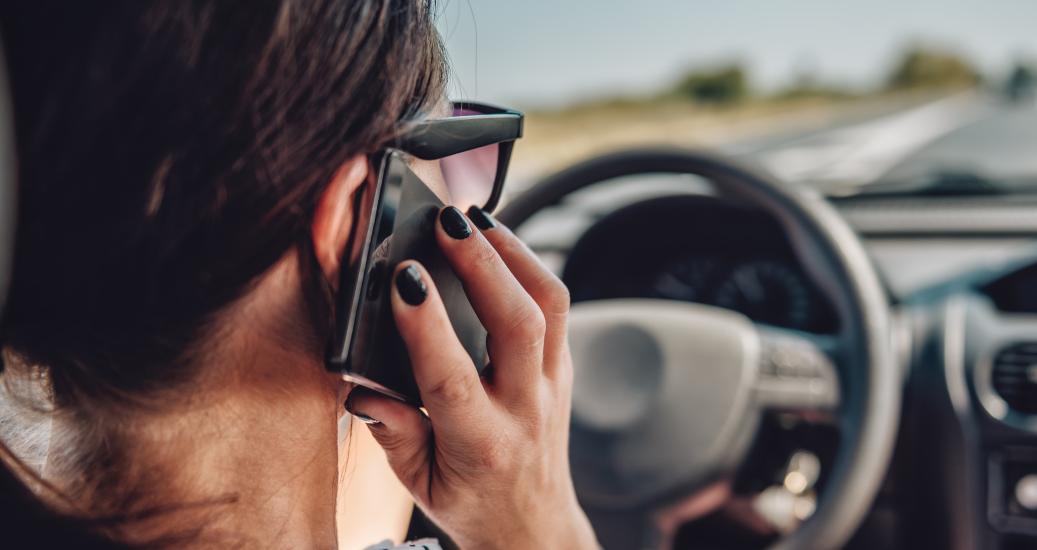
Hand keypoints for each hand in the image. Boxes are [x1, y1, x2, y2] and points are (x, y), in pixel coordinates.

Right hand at [346, 206, 597, 549]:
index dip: (426, 325)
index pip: (452, 378)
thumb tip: (362, 387)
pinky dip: (528, 265)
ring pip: (551, 305)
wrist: (533, 525)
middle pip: (519, 324)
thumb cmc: (469, 503)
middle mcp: (525, 410)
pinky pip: (557, 307)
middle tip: (448, 222)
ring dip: (514, 252)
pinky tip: (498, 241)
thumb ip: (392, 433)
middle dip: (483, 264)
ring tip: (476, 217)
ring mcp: (554, 386)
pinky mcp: (565, 368)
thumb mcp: (418, 483)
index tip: (403, 277)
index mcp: (479, 445)